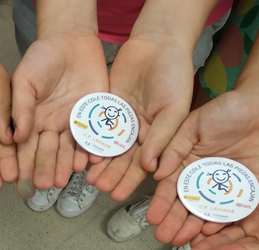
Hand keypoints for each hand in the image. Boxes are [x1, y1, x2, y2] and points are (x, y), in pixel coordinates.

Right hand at [12, 33, 107, 195]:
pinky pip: (93, 138)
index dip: (23, 164)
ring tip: (64, 179)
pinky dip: (91, 149)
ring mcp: (74, 125)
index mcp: (32, 122)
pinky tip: (89, 161)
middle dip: (46, 169)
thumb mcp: (24, 80)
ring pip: (69, 150)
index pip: (26, 148)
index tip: (21, 180)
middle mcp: (52, 128)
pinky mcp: (94, 118)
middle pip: (48, 153)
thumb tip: (15, 137)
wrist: (72, 40)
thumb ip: (20, 108)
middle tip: (45, 185)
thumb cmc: (42, 58)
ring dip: (66, 165)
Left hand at [86, 37, 194, 200]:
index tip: (118, 195)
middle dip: (112, 175)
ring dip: (99, 163)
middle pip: (122, 159)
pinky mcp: (106, 106)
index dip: (130, 180)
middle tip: (100, 189)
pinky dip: (91, 140)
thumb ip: (162, 138)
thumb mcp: (174, 109)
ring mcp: (120, 120)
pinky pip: (97, 126)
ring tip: (89, 178)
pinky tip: (83, 153)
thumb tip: (152, 169)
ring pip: (108, 146)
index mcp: (157, 136)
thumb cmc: (174, 76)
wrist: (157, 44)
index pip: (142, 165)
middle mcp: (137, 132)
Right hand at [147, 90, 258, 244]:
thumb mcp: (193, 124)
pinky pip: (231, 210)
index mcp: (185, 162)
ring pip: (205, 211)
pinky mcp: (244, 190)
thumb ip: (174, 148)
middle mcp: (202, 178)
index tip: (152, 218)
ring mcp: (223, 186)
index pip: (170, 186)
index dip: (161, 202)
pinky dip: (220, 222)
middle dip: (173, 221)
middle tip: (163, 237)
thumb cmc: (227, 109)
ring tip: (180, 241)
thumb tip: (156, 172)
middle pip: (185, 204)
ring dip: (192, 227)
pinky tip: (208, 233)